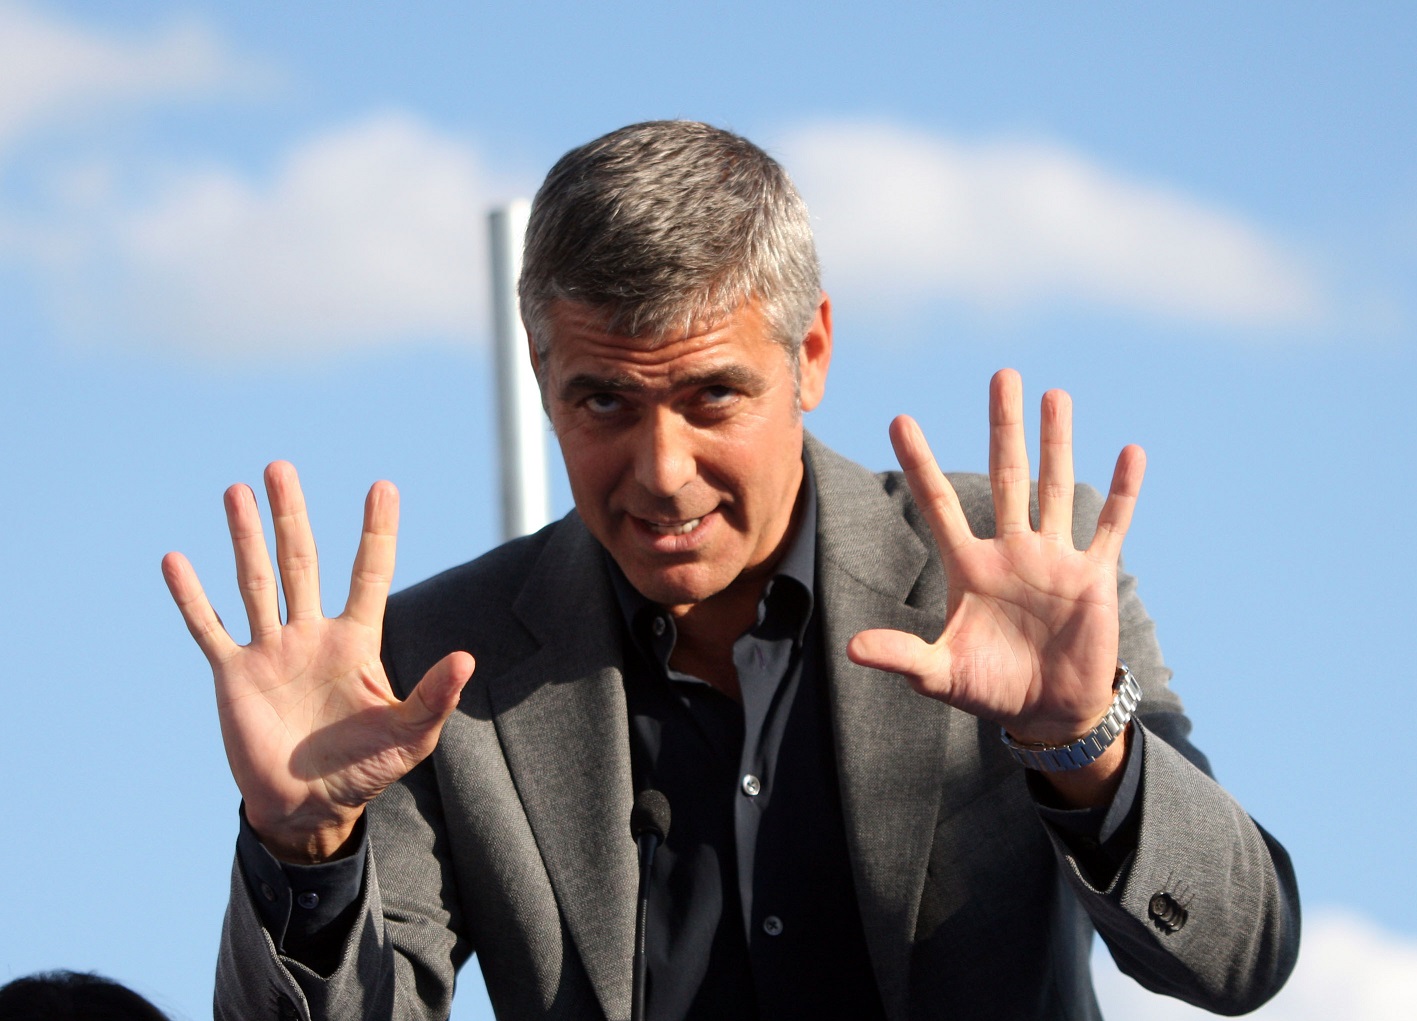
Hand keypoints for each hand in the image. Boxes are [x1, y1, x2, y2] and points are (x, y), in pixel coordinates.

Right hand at [162, 462, 473, 861]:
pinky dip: (192, 598)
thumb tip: (467, 659)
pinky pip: (209, 629)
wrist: (308, 807)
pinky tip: (176, 561)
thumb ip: (435, 697)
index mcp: (356, 641)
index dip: (376, 531)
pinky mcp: (234, 676)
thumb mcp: (409, 736)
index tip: (383, 486)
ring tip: (236, 490)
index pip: (368, 573)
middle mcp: (311, 634)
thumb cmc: (363, 770)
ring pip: (256, 582)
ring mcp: (271, 651)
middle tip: (280, 467)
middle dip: (290, 515)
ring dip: (244, 538)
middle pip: (300, 561)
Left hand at [848, 369, 1144, 762]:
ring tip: (1055, 395)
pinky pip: (1108, 526)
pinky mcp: (1091, 576)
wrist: (1046, 712)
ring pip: (1055, 487)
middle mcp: (1011, 550)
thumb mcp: (940, 674)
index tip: (898, 418)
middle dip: (1004, 427)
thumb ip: (901, 656)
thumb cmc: (988, 689)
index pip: (938, 502)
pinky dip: (1121, 492)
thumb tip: (852, 650)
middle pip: (1007, 475)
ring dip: (1057, 442)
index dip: (920, 462)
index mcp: (969, 566)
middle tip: (1003, 376)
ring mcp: (1053, 558)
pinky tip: (1130, 452)